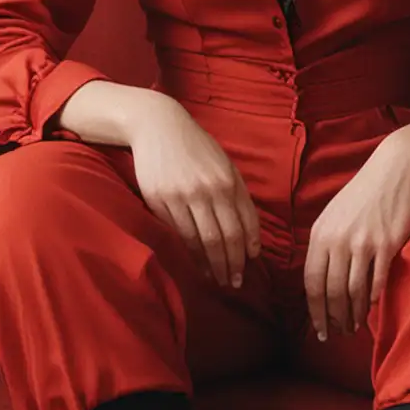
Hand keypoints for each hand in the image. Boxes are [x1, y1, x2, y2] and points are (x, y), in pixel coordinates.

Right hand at [125, 94, 260, 288]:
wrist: (158, 126)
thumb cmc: (197, 147)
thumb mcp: (225, 165)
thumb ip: (239, 196)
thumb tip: (250, 238)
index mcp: (228, 181)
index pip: (243, 224)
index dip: (248, 249)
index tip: (250, 265)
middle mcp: (207, 190)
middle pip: (223, 239)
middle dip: (231, 265)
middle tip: (235, 284)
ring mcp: (181, 197)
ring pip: (200, 241)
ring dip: (211, 265)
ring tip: (217, 280)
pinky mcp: (159, 201)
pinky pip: (177, 234)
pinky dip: (189, 253)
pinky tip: (195, 264)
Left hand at [304, 136, 409, 340]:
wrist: (395, 170)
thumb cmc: (365, 193)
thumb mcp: (334, 214)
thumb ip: (326, 243)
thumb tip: (321, 277)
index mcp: (321, 233)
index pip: (312, 281)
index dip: (315, 310)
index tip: (319, 329)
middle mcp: (338, 240)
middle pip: (331, 291)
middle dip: (334, 318)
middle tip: (338, 333)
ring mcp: (362, 243)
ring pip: (353, 291)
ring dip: (353, 314)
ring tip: (354, 326)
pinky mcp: (386, 244)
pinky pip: (377, 281)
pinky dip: (373, 300)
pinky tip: (372, 309)